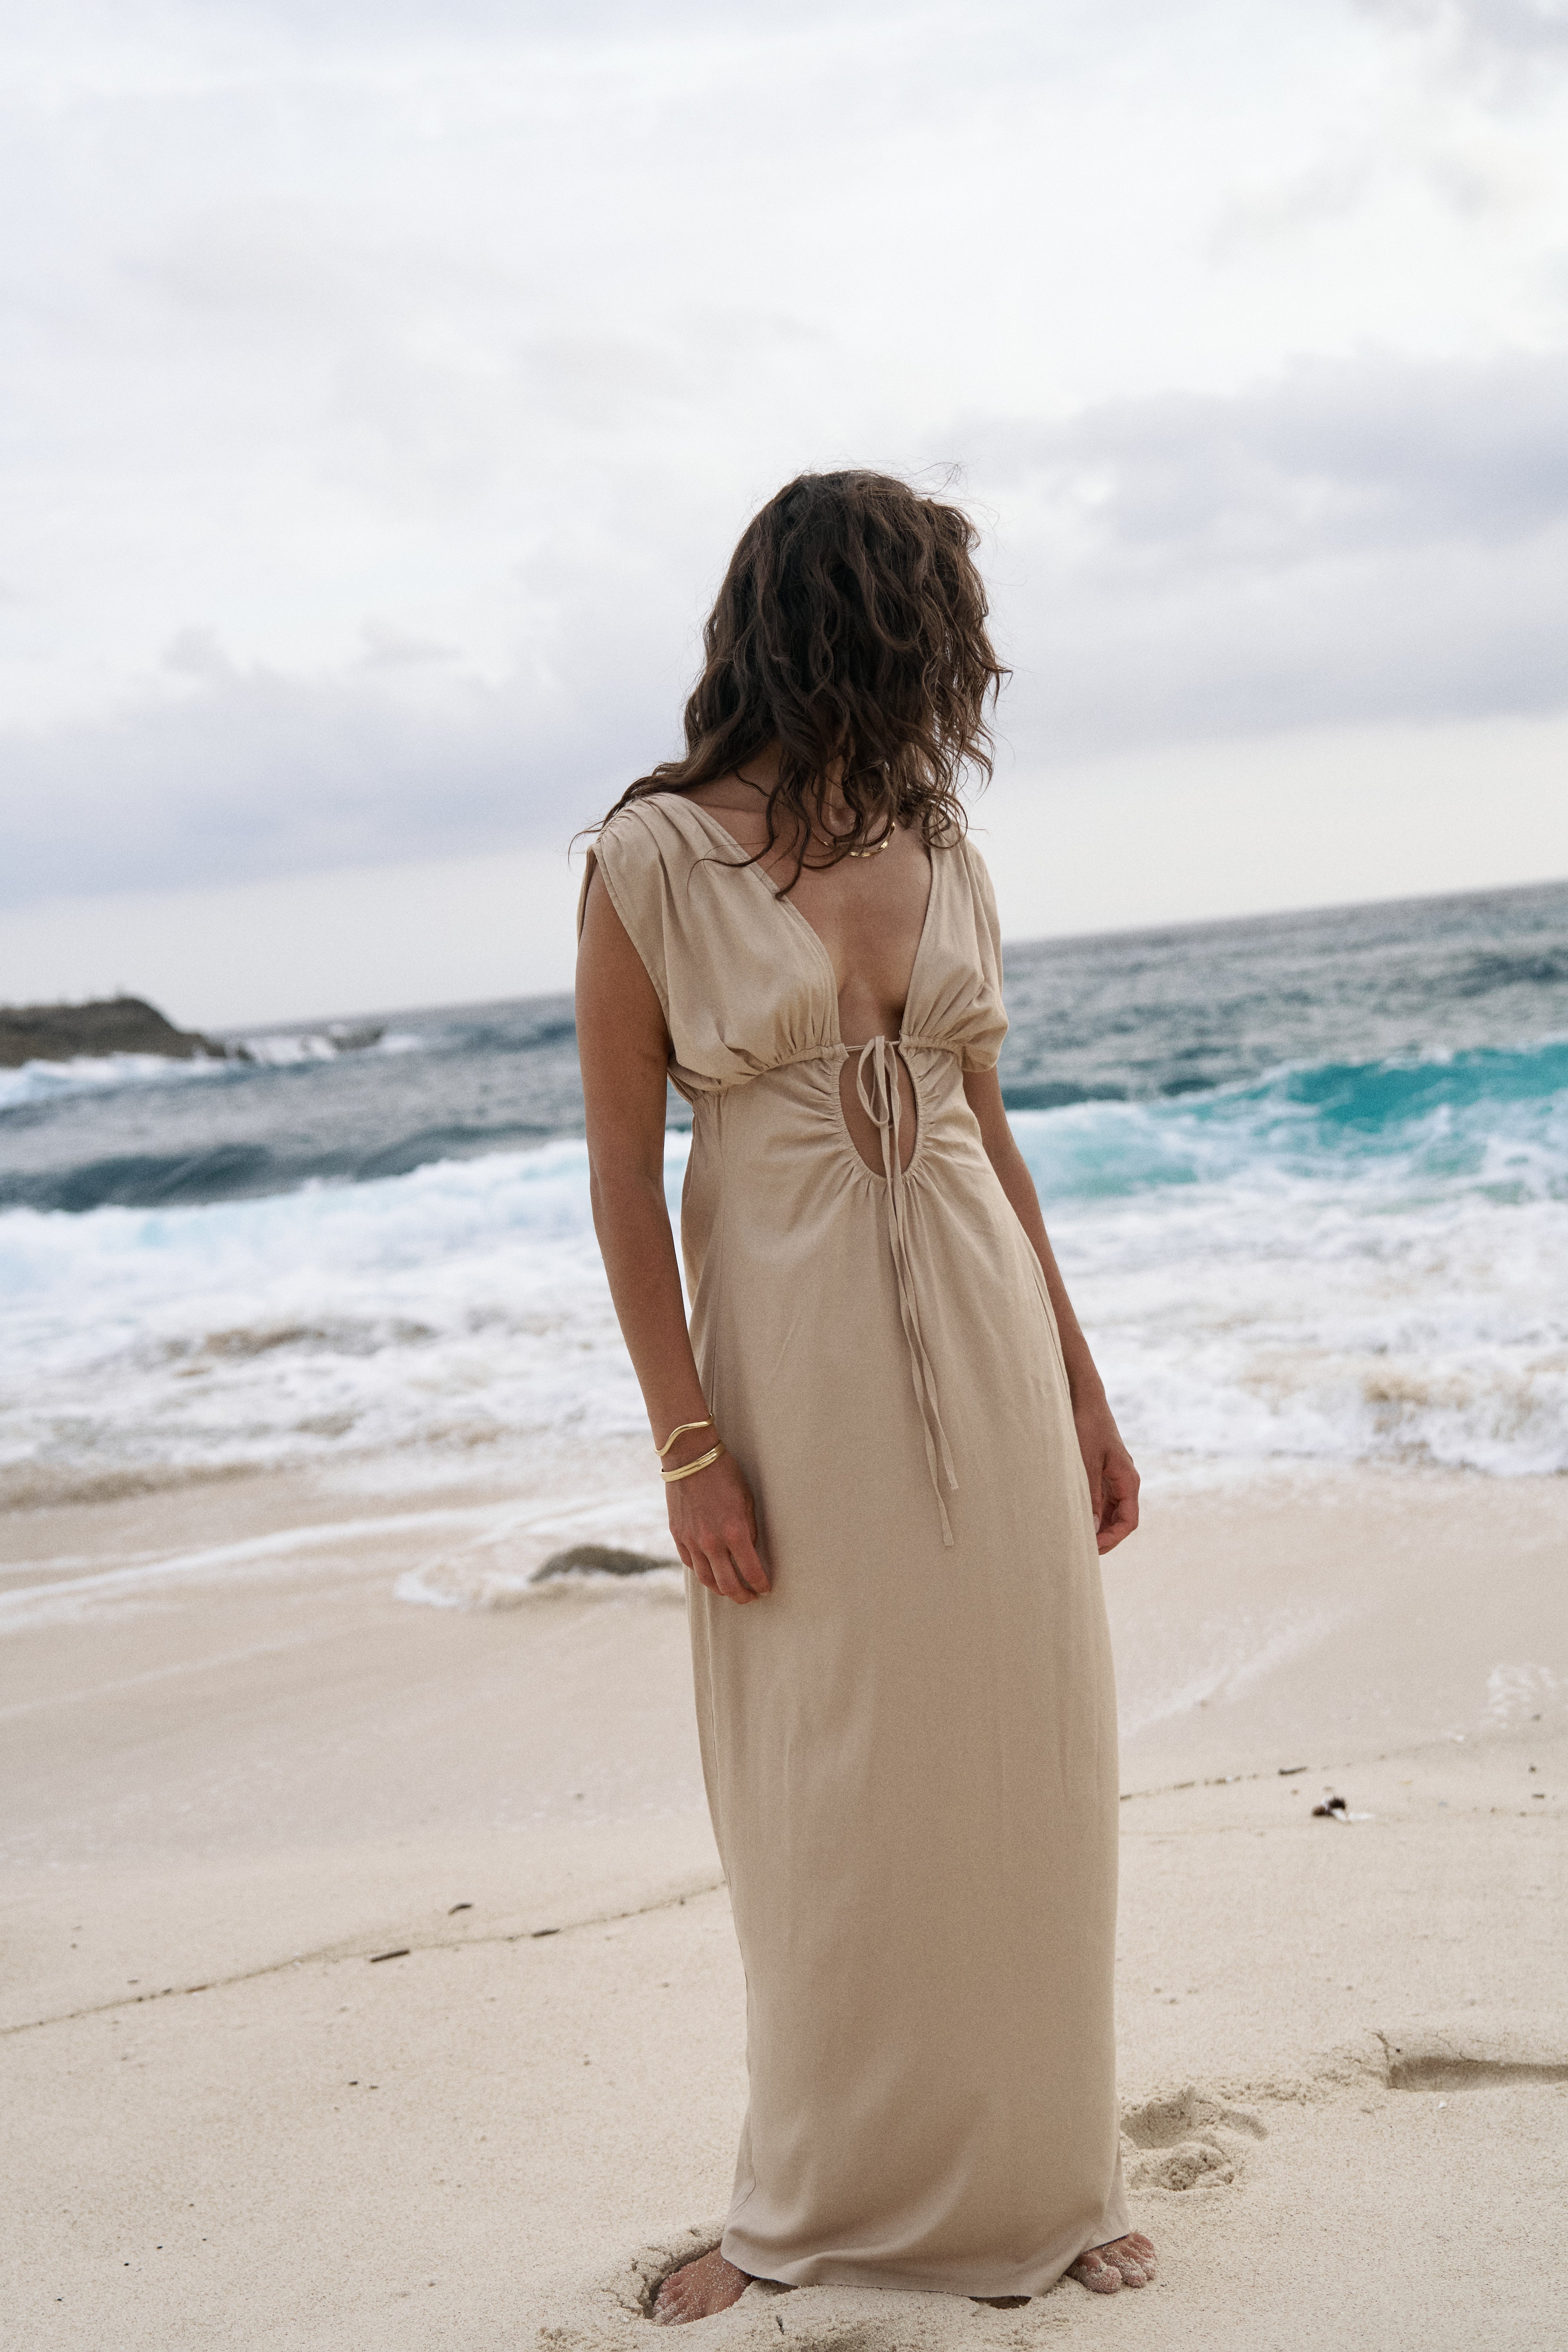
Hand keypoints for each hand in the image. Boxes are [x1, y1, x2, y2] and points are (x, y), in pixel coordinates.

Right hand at [667, 1448, 770, 1602]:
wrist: (691, 1457)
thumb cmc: (725, 1474)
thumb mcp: (747, 1501)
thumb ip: (748, 1530)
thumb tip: (748, 1552)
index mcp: (735, 1532)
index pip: (752, 1572)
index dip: (761, 1585)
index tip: (766, 1589)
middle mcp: (712, 1542)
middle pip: (728, 1585)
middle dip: (743, 1596)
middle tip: (751, 1597)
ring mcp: (692, 1541)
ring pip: (706, 1580)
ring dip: (721, 1590)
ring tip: (731, 1590)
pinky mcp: (678, 1536)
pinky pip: (691, 1564)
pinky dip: (702, 1572)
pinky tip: (711, 1571)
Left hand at [1074, 1399, 1139, 1554]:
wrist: (1085, 1399)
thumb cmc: (1086, 1427)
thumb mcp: (1086, 1463)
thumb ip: (1091, 1496)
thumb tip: (1093, 1529)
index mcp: (1128, 1480)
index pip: (1128, 1521)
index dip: (1112, 1539)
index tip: (1093, 1548)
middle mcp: (1125, 1480)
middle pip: (1121, 1519)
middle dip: (1105, 1536)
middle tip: (1081, 1549)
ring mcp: (1114, 1476)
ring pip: (1111, 1511)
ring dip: (1098, 1525)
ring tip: (1077, 1536)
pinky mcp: (1103, 1471)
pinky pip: (1102, 1499)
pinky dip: (1093, 1511)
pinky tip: (1077, 1516)